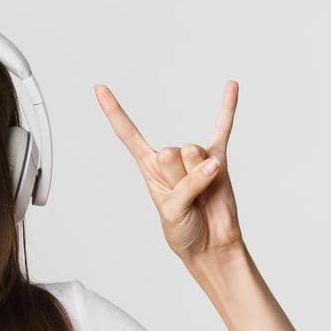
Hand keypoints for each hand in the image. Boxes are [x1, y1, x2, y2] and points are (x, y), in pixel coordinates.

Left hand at [94, 80, 241, 265]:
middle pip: (170, 152)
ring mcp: (196, 157)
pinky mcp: (220, 158)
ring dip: (200, 179)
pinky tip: (231, 86)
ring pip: (194, 153)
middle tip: (187, 198)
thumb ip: (187, 186)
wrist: (212, 244)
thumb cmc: (184, 230)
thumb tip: (210, 163)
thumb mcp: (173, 212)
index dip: (114, 113)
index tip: (99, 88)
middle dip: (179, 179)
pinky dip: (227, 108)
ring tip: (203, 196)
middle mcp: (170, 158)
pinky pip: (223, 129)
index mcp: (150, 167)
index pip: (128, 135)